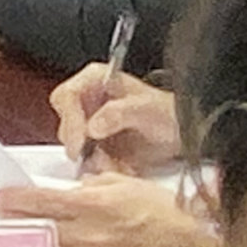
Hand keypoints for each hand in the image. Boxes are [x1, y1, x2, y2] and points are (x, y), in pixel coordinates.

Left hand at [0, 175, 225, 246]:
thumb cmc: (161, 212)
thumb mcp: (124, 183)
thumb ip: (89, 187)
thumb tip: (65, 192)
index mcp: (95, 206)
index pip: (42, 203)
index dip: (15, 200)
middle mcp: (90, 236)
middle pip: (39, 229)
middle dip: (18, 220)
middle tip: (5, 215)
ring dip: (38, 240)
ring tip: (31, 232)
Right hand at [54, 65, 182, 170]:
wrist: (180, 133)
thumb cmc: (167, 112)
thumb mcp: (146, 108)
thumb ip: (119, 113)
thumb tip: (94, 125)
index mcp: (96, 80)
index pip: (67, 96)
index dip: (70, 119)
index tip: (80, 140)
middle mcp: (88, 100)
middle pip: (65, 123)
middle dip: (82, 145)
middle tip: (99, 156)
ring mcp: (89, 124)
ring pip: (74, 146)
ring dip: (94, 159)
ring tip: (117, 162)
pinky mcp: (94, 145)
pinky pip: (87, 161)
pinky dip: (102, 167)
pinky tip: (122, 166)